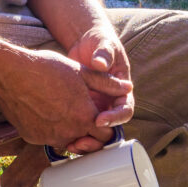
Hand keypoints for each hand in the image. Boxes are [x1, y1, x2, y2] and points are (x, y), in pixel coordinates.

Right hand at [0, 48, 132, 152]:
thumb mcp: (81, 72)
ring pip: (68, 141)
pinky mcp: (33, 138)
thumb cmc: (48, 69)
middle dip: (90, 134)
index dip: (107, 128)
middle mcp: (68, 133)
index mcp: (85, 117)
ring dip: (71, 132)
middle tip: (85, 118)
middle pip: (88, 143)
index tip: (103, 121)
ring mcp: (49, 138)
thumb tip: (127, 87)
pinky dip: (52, 130)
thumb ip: (107, 83)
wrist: (11, 74)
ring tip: (65, 111)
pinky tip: (47, 112)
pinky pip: (49, 138)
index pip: (106, 136)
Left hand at [67, 24, 134, 151]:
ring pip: (95, 131)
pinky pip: (81, 126)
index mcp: (122, 89)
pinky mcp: (82, 107)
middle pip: (111, 127)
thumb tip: (100, 63)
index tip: (99, 120)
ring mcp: (97, 105)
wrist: (86, 42)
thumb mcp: (103, 45)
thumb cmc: (99, 42)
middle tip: (83, 141)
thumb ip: (104, 54)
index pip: (125, 109)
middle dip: (99, 138)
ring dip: (86, 140)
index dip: (115, 118)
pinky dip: (74, 134)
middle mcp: (111, 100)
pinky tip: (62, 139)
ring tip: (72, 145)